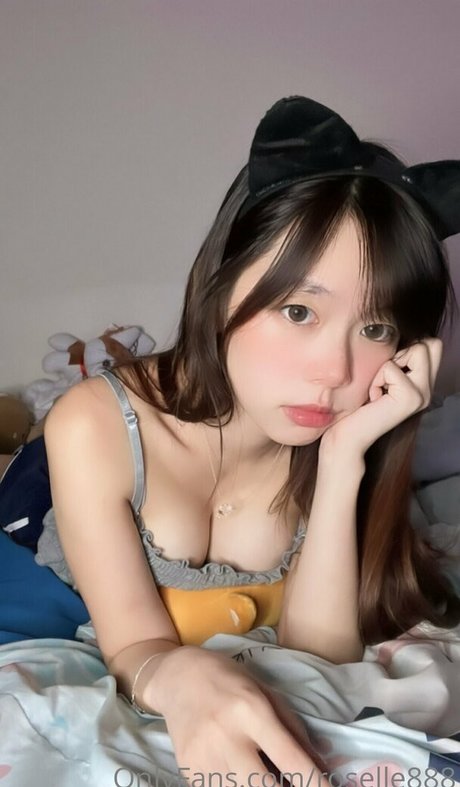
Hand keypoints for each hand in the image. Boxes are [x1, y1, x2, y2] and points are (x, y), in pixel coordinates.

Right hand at [149, 646, 329, 785]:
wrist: (178, 677)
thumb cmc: (229, 680)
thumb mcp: (266, 692)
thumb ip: (295, 729)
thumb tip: (322, 764)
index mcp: (252, 710)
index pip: (290, 759)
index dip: (315, 783)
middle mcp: (227, 735)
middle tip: (293, 784)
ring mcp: (204, 757)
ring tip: (266, 776)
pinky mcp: (188, 770)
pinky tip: (244, 777)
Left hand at [320, 338, 442, 457]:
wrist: (347, 435)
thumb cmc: (357, 403)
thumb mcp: (380, 375)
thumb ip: (396, 358)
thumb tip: (398, 332)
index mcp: (423, 383)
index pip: (432, 344)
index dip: (407, 347)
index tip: (386, 371)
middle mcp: (428, 389)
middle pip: (431, 343)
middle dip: (402, 352)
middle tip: (384, 378)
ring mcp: (422, 394)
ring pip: (418, 349)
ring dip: (387, 365)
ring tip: (378, 389)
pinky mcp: (411, 398)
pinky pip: (392, 367)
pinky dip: (377, 378)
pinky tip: (373, 399)